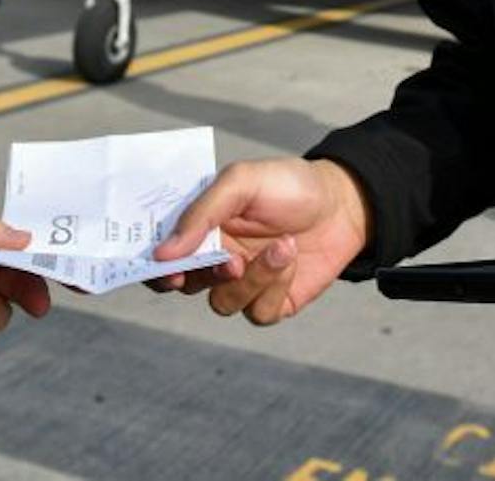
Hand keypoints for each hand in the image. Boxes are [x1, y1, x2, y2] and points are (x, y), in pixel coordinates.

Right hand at [150, 158, 370, 325]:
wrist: (345, 202)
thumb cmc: (289, 185)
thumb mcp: (243, 182)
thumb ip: (202, 213)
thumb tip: (162, 253)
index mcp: (200, 227)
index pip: (160, 253)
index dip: (149, 266)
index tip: (157, 267)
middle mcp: (215, 257)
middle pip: (182, 285)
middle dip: (197, 277)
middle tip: (225, 262)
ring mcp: (243, 282)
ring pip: (221, 303)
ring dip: (250, 278)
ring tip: (280, 246)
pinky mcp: (272, 301)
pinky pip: (258, 312)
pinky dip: (274, 285)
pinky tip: (290, 256)